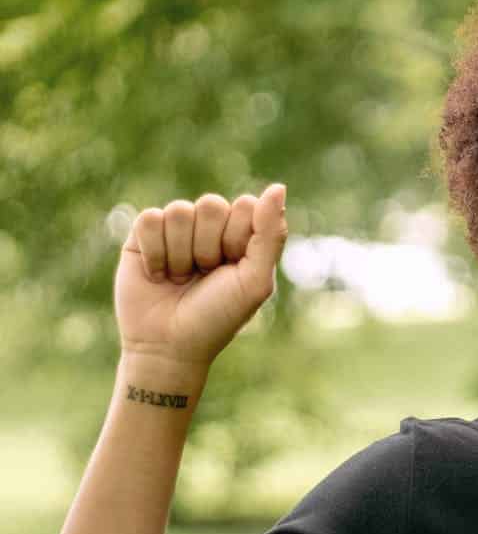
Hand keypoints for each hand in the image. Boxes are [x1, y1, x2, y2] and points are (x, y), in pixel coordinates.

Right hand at [115, 185, 287, 366]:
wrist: (169, 346)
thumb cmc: (218, 316)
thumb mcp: (254, 280)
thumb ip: (269, 234)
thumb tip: (278, 187)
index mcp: (242, 233)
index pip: (246, 205)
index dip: (238, 239)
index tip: (233, 268)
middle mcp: (210, 226)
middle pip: (211, 204)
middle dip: (208, 247)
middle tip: (204, 275)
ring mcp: (176, 228)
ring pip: (179, 211)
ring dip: (180, 254)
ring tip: (180, 278)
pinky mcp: (143, 235)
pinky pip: (150, 219)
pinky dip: (155, 253)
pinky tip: (157, 274)